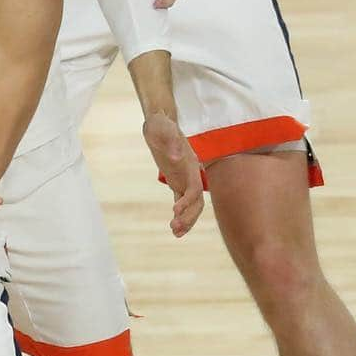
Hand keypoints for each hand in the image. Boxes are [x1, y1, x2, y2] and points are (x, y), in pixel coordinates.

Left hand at [142, 113, 204, 237]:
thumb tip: (175, 158)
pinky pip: (182, 201)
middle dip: (189, 217)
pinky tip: (174, 226)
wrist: (159, 122)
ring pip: (192, 205)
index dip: (187, 201)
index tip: (175, 210)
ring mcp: (185, 178)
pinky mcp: (176, 180)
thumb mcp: (162, 129)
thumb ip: (170, 141)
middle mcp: (192, 174)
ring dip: (186, 220)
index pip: (194, 189)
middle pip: (197, 202)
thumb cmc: (160, 124)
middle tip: (175, 229)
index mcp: (191, 165)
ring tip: (175, 233)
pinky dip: (180, 213)